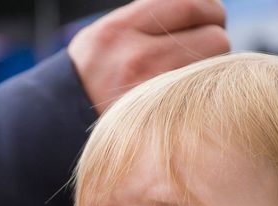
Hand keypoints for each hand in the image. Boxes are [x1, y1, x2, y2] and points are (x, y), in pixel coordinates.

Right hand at [68, 0, 228, 112]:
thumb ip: (150, 16)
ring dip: (214, 68)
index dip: (210, 9)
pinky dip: (205, 92)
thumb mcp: (109, 31)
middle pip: (213, 37)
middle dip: (217, 39)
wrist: (60, 120)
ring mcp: (149, 95)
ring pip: (214, 71)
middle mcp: (134, 59)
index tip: (210, 17)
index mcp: (120, 29)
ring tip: (194, 71)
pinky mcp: (159, 121)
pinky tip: (189, 92)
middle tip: (206, 46)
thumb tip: (199, 7)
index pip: (189, 5)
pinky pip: (203, 99)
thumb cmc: (94, 72)